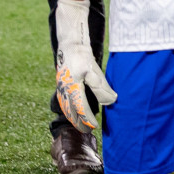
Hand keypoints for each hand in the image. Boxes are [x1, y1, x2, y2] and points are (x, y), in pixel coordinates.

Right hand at [54, 0, 115, 132]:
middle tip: (88, 131)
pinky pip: (64, 102)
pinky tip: (75, 111)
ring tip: (82, 125)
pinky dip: (69, 110)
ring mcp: (61, 88)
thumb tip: (111, 102)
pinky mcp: (62, 84)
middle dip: (79, 123)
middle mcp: (65, 91)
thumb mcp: (94, 71)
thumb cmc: (82, 56)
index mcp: (73, 90)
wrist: (70, 43)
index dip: (88, 120)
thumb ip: (102, 88)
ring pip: (66, 108)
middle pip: (71, 113)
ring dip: (74, 118)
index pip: (81, 110)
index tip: (96, 126)